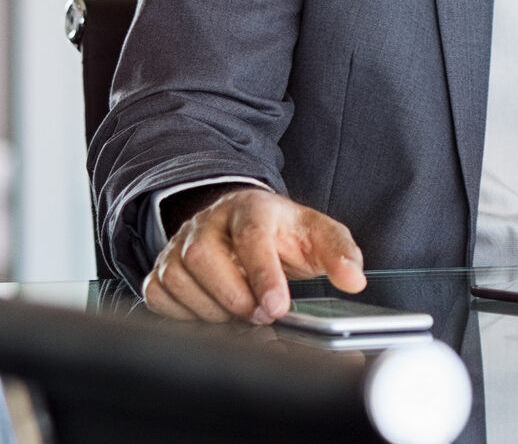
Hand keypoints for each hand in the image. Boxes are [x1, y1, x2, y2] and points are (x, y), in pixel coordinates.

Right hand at [142, 187, 365, 323]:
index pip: (251, 236)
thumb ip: (341, 252)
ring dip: (210, 308)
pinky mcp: (162, 267)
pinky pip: (158, 293)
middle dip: (233, 296)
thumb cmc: (282, 233)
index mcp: (252, 207)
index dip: (262, 274)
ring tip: (239, 313)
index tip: (277, 307)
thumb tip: (354, 279)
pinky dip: (182, 312)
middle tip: (260, 316)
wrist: (247, 223)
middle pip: (203, 256)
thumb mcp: (318, 234)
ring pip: (177, 277)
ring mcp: (181, 242)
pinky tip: (210, 312)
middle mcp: (210, 220)